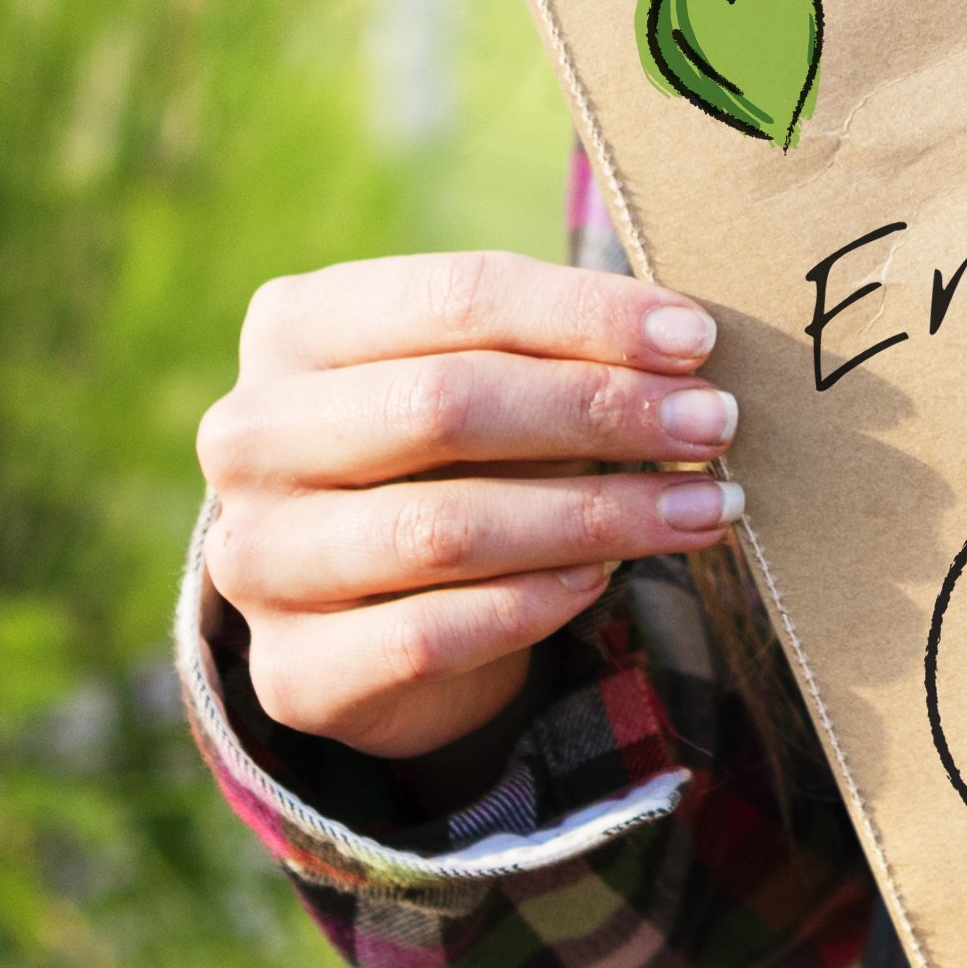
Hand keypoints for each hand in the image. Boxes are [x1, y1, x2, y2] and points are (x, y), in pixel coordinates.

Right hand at [197, 254, 744, 774]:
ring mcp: (256, 557)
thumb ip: (562, 349)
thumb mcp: (496, 376)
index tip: (698, 339)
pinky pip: (428, 636)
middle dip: (602, 411)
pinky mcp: (290, 671)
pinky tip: (604, 580)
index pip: (456, 296)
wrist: (374, 606)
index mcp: (296, 326)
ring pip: (442, 529)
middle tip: (715, 425)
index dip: (587, 315)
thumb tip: (689, 346)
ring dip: (596, 516)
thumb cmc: (459, 453)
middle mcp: (251, 435)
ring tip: (702, 509)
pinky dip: (533, 605)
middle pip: (444, 404)